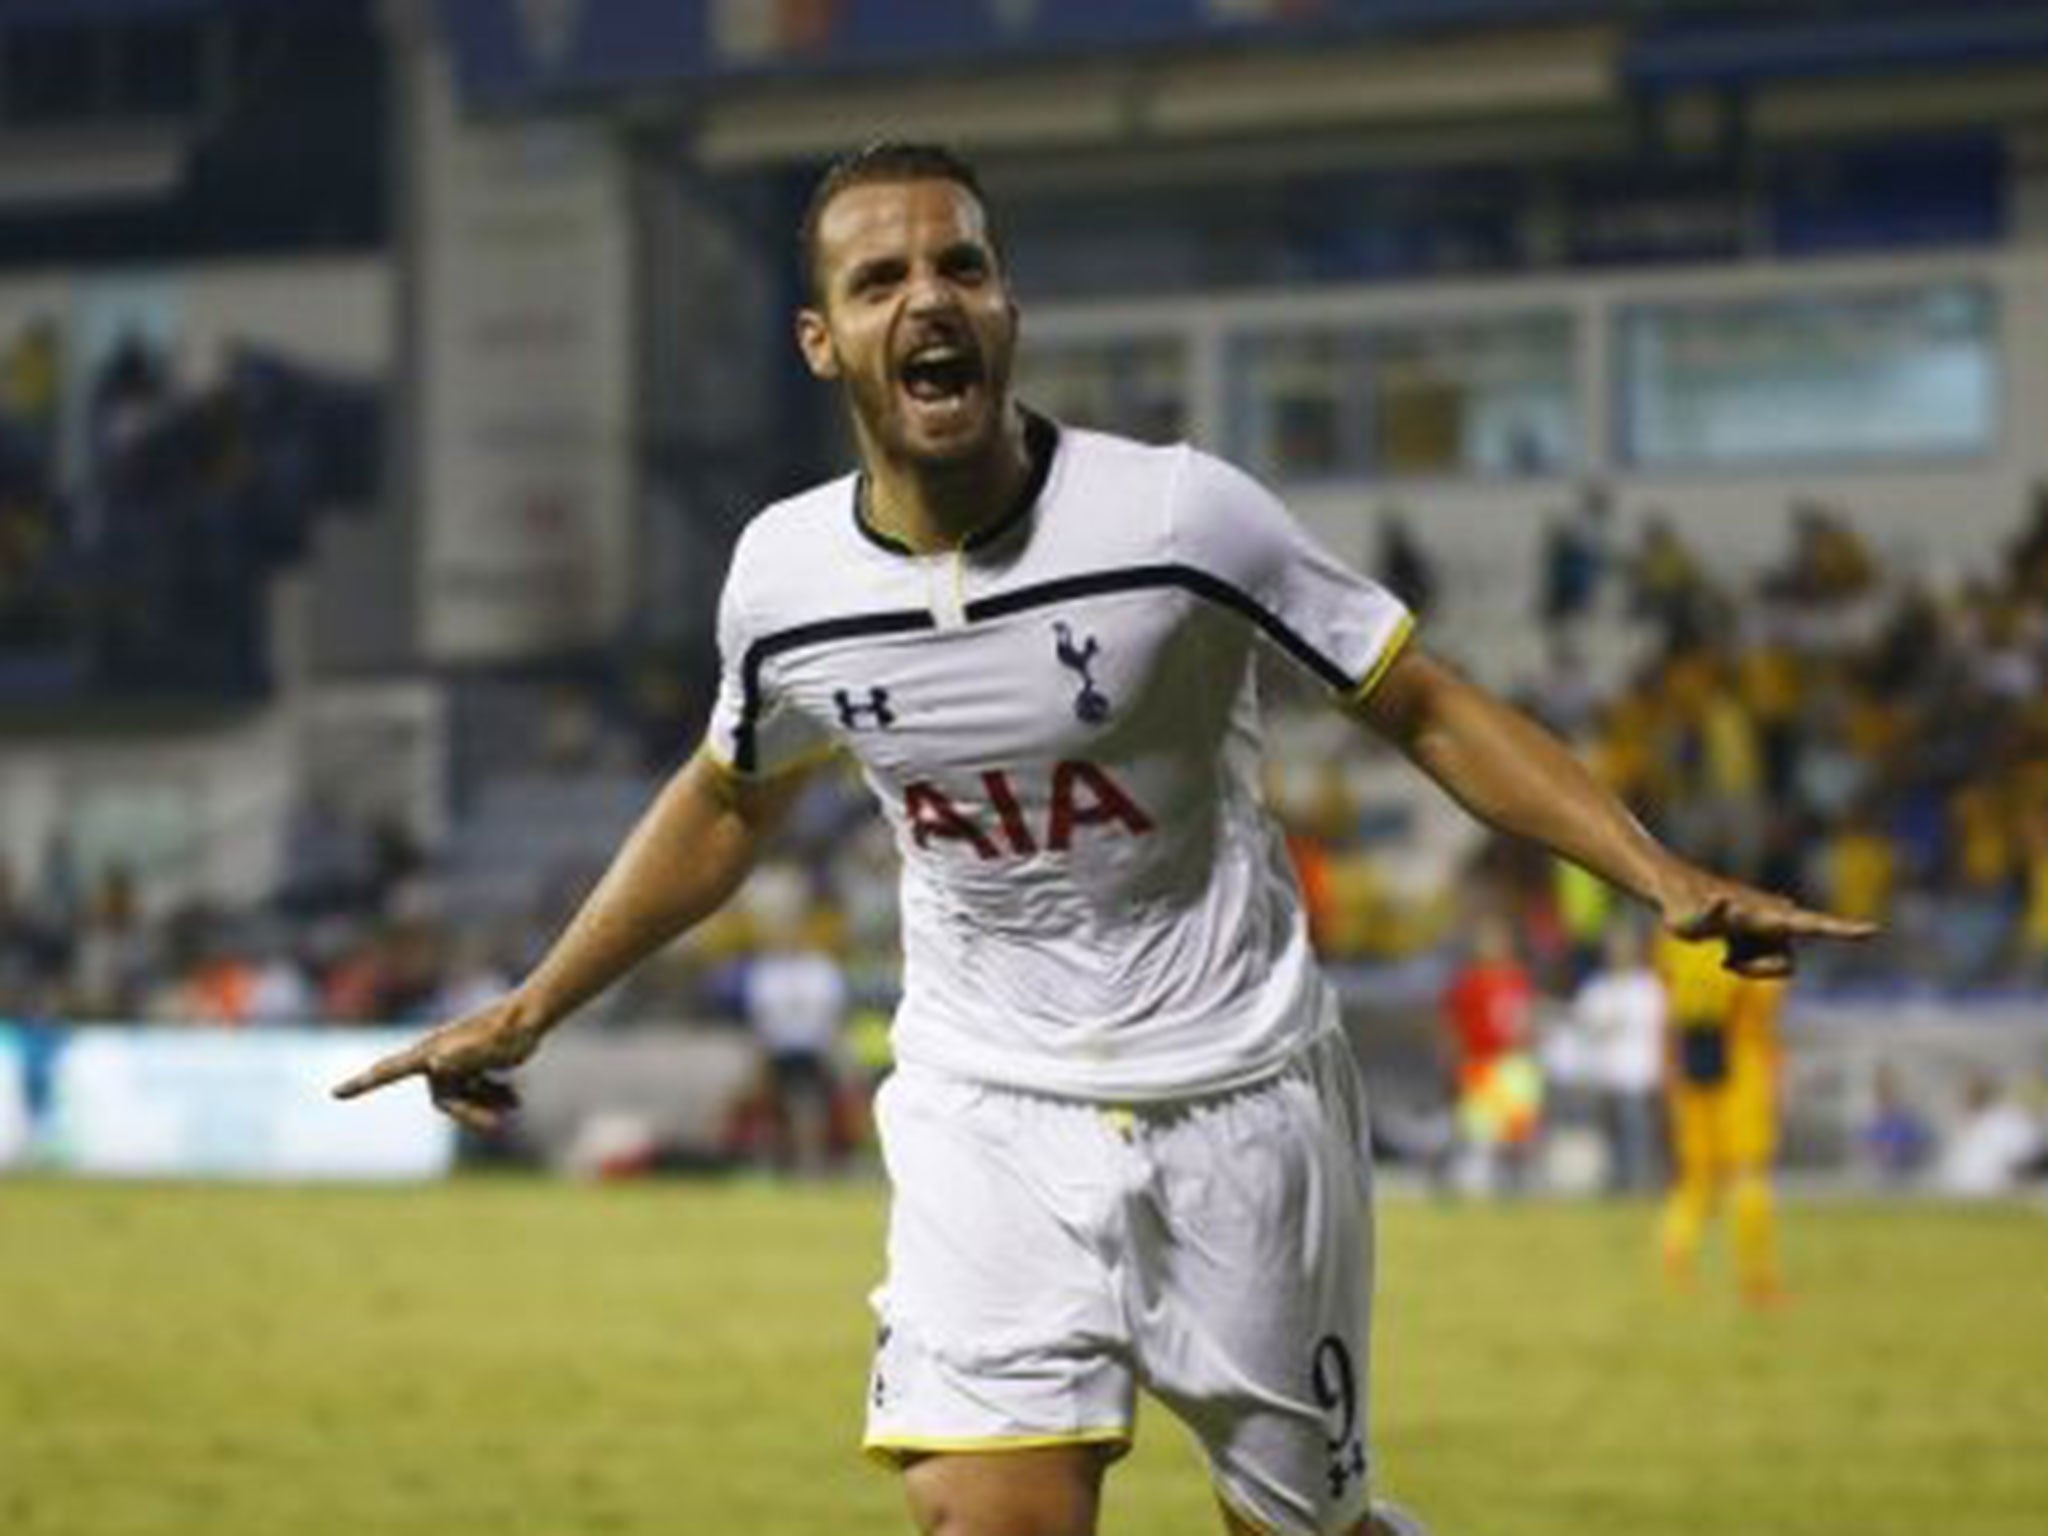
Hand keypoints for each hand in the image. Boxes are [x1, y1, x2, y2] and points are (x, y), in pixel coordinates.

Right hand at [330, 998, 545, 1131]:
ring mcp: (457, 1059)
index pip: (389, 1070)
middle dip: (467, 1113)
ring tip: (514, 1106)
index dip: (362, 1084)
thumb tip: (436, 1063)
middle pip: (441, 1098)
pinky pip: (474, 1089)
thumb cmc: (509, 1030)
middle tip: (496, 1126)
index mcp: (432, 1052)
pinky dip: (492, 1097)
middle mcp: (439, 1055)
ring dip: (484, 1105)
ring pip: (460, 1096)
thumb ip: (463, 1055)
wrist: (533, 1015)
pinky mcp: (475, 1062)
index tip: (335, 1094)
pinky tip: (516, 1101)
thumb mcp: (488, 1047)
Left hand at [1658, 867, 1877, 977]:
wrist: (1675, 896)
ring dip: (1747, 966)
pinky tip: (1727, 955)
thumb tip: (1726, 901)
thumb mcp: (1694, 921)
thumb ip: (1711, 916)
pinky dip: (1741, 960)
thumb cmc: (1683, 910)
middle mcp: (1775, 921)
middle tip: (1726, 964)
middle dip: (1760, 971)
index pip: (1814, 925)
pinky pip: (1756, 961)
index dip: (1843, 930)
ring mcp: (1767, 929)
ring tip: (1722, 952)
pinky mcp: (1756, 936)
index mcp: (1769, 917)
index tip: (1873, 930)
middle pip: (1787, 965)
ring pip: (1773, 965)